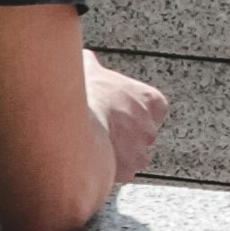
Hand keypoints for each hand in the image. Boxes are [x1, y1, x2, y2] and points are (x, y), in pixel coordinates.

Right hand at [87, 57, 169, 187]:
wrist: (74, 124)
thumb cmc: (84, 93)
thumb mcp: (87, 67)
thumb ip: (92, 64)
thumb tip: (83, 58)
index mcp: (150, 100)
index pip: (155, 108)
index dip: (136, 110)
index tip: (120, 110)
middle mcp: (151, 127)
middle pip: (142, 134)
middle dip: (125, 134)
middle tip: (102, 129)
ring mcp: (141, 151)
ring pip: (133, 155)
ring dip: (117, 153)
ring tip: (94, 147)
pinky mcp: (128, 170)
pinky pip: (120, 172)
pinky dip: (108, 169)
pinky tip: (91, 160)